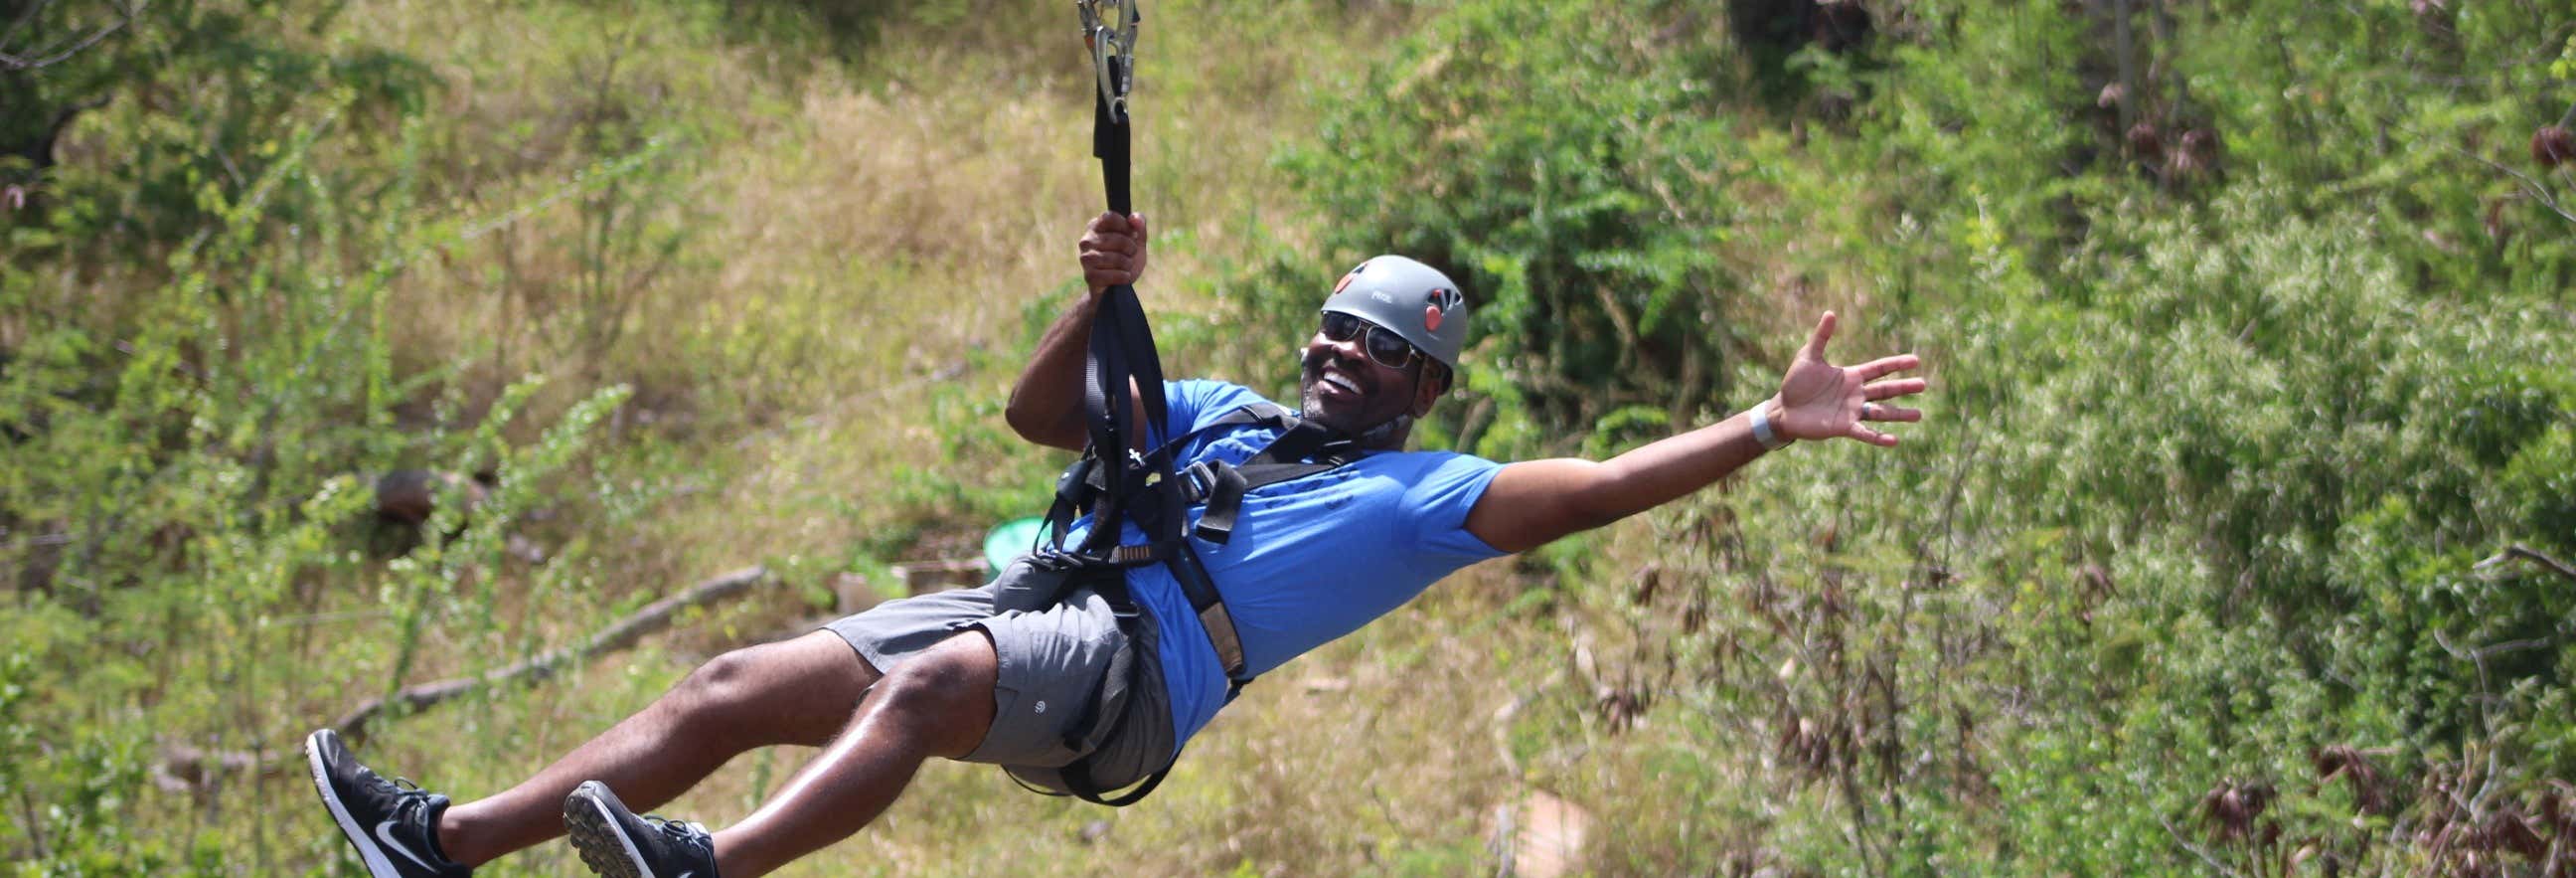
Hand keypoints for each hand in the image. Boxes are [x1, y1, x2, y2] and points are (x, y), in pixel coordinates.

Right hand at [1078, 211, 1147, 292]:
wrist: (1116, 289)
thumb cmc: (1125, 259)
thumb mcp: (1137, 241)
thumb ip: (1139, 227)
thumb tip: (1134, 218)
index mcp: (1095, 226)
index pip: (1110, 217)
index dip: (1126, 226)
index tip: (1131, 235)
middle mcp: (1086, 240)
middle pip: (1118, 239)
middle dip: (1131, 248)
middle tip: (1130, 254)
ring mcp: (1085, 258)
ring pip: (1115, 258)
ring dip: (1127, 264)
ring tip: (1126, 266)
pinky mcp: (1089, 276)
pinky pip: (1112, 274)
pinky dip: (1123, 276)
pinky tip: (1124, 276)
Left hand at [1772, 311, 1926, 446]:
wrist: (1784, 408)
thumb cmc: (1795, 382)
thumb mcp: (1808, 356)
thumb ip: (1821, 337)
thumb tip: (1830, 313)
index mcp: (1852, 376)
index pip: (1879, 368)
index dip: (1897, 364)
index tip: (1916, 360)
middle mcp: (1856, 394)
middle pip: (1886, 390)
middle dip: (1904, 387)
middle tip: (1924, 385)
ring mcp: (1852, 412)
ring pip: (1881, 413)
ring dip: (1899, 414)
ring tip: (1919, 415)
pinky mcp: (1843, 427)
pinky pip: (1865, 433)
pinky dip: (1879, 438)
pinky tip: (1894, 440)